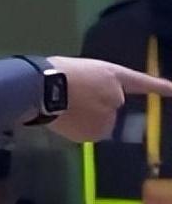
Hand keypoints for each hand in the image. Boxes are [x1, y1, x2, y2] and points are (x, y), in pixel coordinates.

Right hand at [46, 56, 171, 141]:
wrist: (43, 88)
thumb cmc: (58, 73)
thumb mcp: (81, 71)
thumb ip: (98, 85)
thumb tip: (107, 103)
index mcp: (113, 77)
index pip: (141, 82)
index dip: (160, 87)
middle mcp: (116, 97)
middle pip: (110, 106)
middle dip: (96, 104)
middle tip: (72, 96)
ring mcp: (107, 117)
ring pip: (99, 121)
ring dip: (86, 117)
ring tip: (65, 106)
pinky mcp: (95, 132)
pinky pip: (88, 132)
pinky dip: (78, 128)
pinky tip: (65, 117)